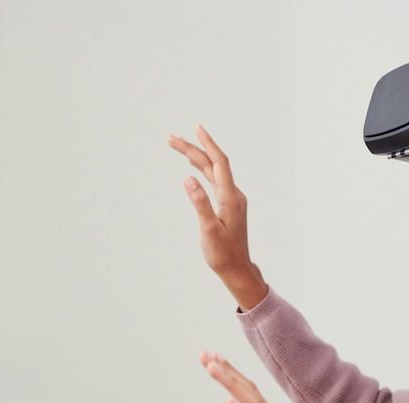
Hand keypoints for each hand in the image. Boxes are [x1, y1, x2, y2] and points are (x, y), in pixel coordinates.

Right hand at [169, 126, 268, 310]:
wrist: (237, 269)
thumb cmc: (222, 253)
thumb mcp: (209, 229)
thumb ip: (200, 203)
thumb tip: (188, 178)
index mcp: (230, 197)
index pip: (218, 163)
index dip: (207, 144)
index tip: (196, 128)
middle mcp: (233, 194)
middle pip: (212, 164)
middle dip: (193, 149)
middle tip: (171, 139)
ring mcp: (231, 199)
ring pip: (212, 171)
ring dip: (196, 158)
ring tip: (178, 147)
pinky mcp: (228, 205)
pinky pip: (214, 180)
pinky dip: (202, 170)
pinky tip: (194, 167)